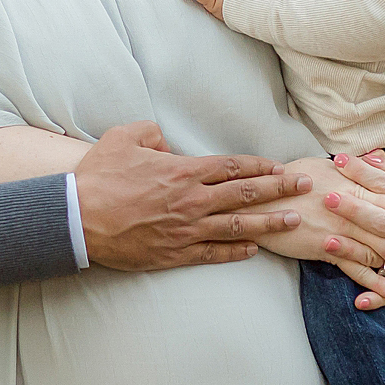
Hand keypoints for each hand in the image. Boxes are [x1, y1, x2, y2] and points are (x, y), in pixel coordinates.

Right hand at [73, 120, 311, 271]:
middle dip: (280, 189)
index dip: (260, 166)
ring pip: (238, 226)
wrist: (78, 217)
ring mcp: (186, 229)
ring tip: (294, 220)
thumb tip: (165, 139)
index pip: (232, 166)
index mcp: (183, 170)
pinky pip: (213, 252)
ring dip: (269, 223)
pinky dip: (236, 252)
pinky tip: (254, 250)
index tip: (281, 167)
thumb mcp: (123, 137)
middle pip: (246, 194)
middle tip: (305, 187)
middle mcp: (192, 200)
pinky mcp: (174, 253)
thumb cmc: (99, 176)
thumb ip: (150, 131)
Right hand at [252, 157, 384, 303]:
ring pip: (384, 246)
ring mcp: (341, 225)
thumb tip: (377, 160)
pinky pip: (359, 268)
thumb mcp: (319, 166)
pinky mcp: (327, 247)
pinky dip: (378, 282)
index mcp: (353, 178)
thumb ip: (352, 167)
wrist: (255, 199)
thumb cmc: (284, 181)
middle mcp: (353, 200)